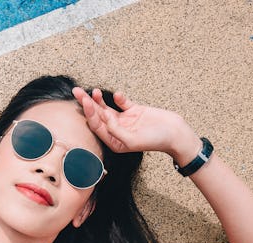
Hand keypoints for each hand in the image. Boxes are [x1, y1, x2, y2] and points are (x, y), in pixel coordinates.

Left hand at [72, 87, 199, 162]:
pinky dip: (119, 98)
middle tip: (77, 92)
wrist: (176, 133)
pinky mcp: (134, 111)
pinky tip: (118, 95)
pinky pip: (122, 103)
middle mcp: (117, 131)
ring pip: (107, 108)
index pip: (97, 126)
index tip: (85, 101)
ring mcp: (125, 121)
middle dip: (87, 104)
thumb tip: (105, 119)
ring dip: (98, 100)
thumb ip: (117, 131)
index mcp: (114, 142)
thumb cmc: (156, 140)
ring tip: (90, 90)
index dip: (90, 113)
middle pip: (98, 116)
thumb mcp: (133, 140)